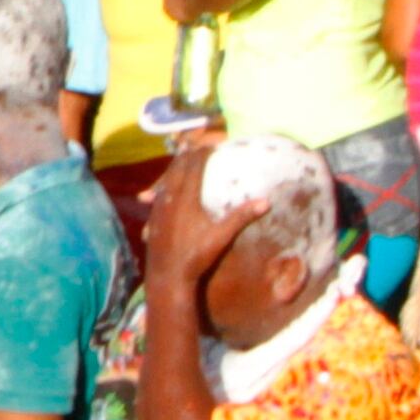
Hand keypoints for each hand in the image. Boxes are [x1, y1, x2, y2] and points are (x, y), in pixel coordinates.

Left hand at [141, 120, 247, 290]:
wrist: (167, 274)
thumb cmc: (197, 255)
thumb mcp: (222, 236)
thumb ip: (242, 217)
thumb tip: (266, 202)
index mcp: (186, 197)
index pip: (194, 166)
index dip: (202, 154)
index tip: (213, 145)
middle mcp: (169, 196)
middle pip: (177, 167)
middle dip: (188, 155)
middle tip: (197, 145)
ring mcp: (159, 206)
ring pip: (166, 178)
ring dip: (175, 167)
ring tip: (183, 159)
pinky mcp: (153, 216)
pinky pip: (159, 192)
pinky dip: (166, 183)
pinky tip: (167, 186)